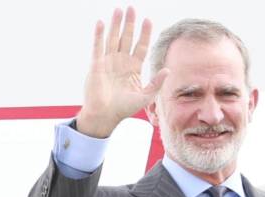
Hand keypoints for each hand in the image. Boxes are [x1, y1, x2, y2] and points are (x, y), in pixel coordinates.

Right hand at [76, 7, 168, 137]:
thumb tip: (168, 70)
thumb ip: (156, 83)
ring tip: (119, 9)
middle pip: (127, 38)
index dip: (145, 34)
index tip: (148, 20)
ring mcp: (108, 62)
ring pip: (113, 38)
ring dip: (116, 24)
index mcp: (133, 68)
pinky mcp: (96, 65)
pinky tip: (101, 23)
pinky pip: (97, 47)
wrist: (105, 116)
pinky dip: (98, 35)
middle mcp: (121, 62)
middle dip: (130, 23)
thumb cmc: (123, 109)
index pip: (141, 46)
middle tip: (132, 7)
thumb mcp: (145, 97)